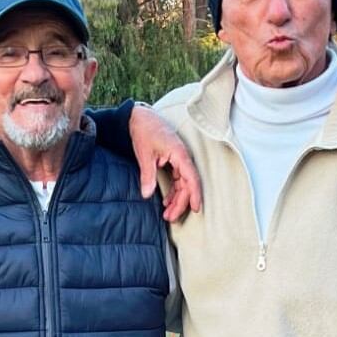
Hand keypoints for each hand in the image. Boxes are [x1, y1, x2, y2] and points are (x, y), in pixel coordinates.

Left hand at [129, 104, 201, 221]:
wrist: (140, 118)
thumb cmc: (145, 131)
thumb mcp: (144, 154)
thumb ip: (147, 175)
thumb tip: (147, 194)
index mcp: (179, 154)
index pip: (191, 178)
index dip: (194, 194)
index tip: (195, 208)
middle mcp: (182, 158)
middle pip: (187, 185)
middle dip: (181, 203)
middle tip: (170, 218)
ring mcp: (179, 161)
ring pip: (183, 185)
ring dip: (177, 200)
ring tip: (167, 214)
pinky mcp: (174, 162)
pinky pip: (178, 180)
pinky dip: (173, 192)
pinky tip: (166, 202)